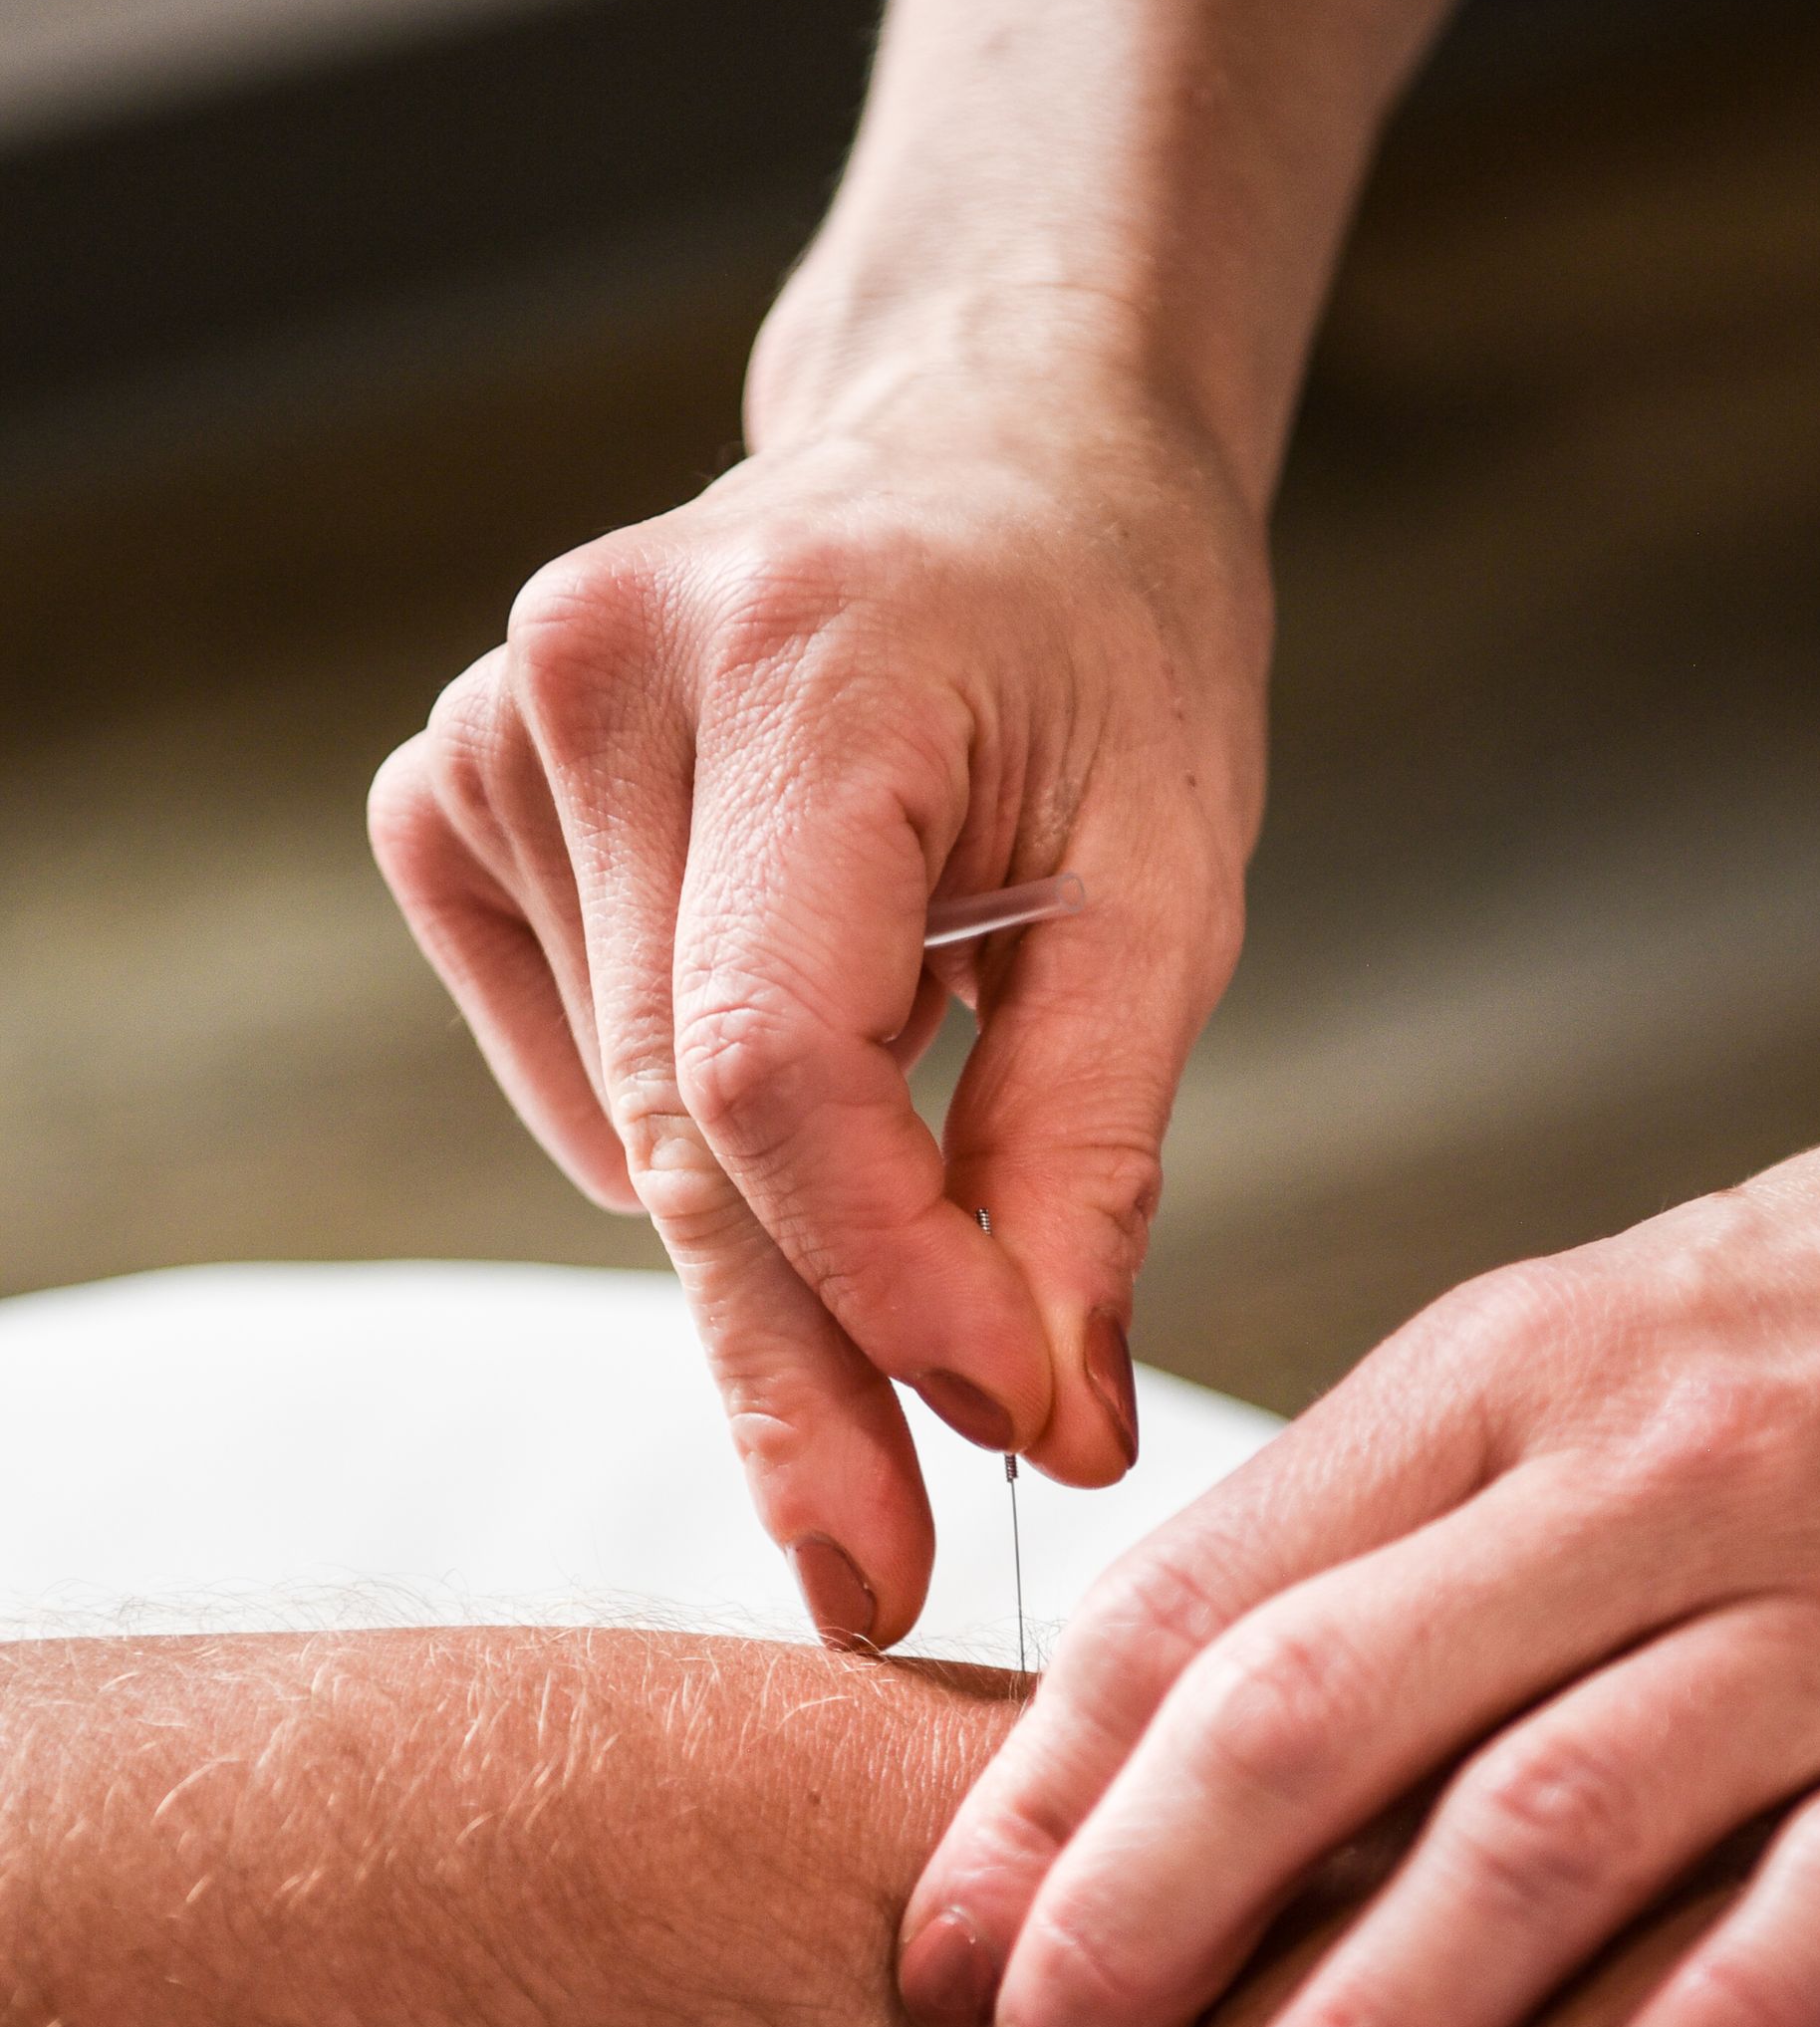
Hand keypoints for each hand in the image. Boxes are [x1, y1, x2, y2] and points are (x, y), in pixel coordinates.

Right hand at [369, 339, 1266, 1648]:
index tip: (1000, 1434)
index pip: (777, 1062)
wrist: (986, 454)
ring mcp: (487, 737)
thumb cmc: (1106, 646)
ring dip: (776, 1257)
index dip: (885, 1282)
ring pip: (628, 1131)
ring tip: (920, 1219)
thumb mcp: (1165, 880)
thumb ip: (1087, 1156)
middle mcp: (592, 685)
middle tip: (878, 1572)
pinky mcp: (447, 800)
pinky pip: (572, 1077)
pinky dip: (688, 1147)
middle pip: (686, 1134)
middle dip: (803, 1373)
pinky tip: (793, 1065)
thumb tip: (1034, 1421)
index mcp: (795, 666)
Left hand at [900, 1120, 1819, 2026]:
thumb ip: (1379, 1519)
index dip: (1040, 1798)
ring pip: (1539, 1827)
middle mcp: (1635, 1475)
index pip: (1199, 1602)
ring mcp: (1818, 1597)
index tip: (948, 1956)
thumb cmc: (1810, 1320)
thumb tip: (1151, 1722)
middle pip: (1313, 1713)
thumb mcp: (1565, 1352)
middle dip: (1134, 1928)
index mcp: (1495, 1378)